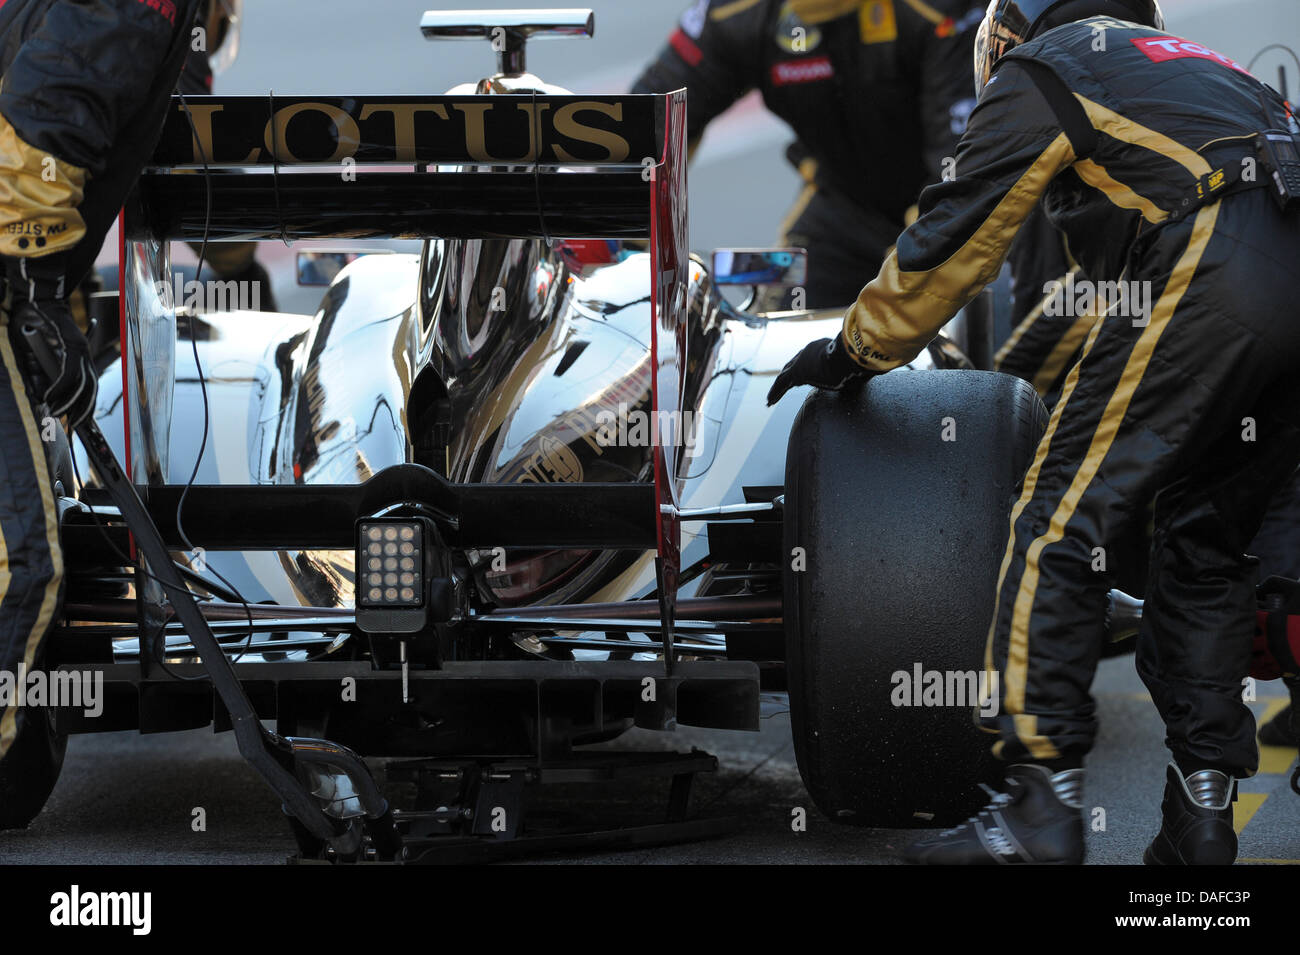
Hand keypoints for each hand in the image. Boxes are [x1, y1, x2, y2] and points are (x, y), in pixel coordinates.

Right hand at [13, 298, 96, 427]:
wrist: (34, 299)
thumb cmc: (32, 324)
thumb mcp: (31, 356)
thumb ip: (36, 377)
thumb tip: (40, 399)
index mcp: (78, 361)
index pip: (86, 389)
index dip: (83, 407)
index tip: (76, 423)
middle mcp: (84, 358)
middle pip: (90, 390)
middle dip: (82, 411)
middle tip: (73, 428)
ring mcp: (81, 351)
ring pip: (82, 385)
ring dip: (70, 403)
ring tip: (58, 416)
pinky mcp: (74, 346)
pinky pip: (69, 373)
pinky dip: (59, 388)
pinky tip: (50, 398)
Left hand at [766, 335, 872, 405]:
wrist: (850, 356)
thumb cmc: (859, 360)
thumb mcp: (859, 364)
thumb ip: (860, 368)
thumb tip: (874, 371)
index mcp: (824, 347)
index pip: (810, 358)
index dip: (805, 367)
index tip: (805, 375)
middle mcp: (810, 351)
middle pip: (795, 364)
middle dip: (788, 375)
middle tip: (783, 385)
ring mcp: (802, 360)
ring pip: (785, 375)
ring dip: (778, 388)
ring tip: (770, 399)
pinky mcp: (797, 371)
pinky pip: (781, 383)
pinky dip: (775, 392)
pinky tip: (769, 402)